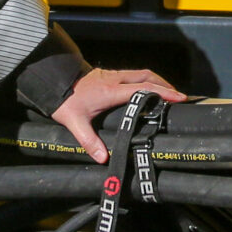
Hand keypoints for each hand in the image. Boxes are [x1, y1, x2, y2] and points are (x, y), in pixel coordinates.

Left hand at [50, 67, 186, 163]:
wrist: (52, 80)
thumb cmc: (65, 101)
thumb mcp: (75, 123)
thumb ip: (89, 141)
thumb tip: (104, 158)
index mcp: (112, 91)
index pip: (143, 89)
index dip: (163, 92)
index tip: (179, 98)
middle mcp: (116, 80)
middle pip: (147, 77)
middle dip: (165, 85)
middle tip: (179, 96)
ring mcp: (113, 75)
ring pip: (141, 73)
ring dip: (156, 81)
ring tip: (167, 92)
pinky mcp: (109, 74)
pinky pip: (133, 75)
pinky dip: (146, 80)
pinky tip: (146, 90)